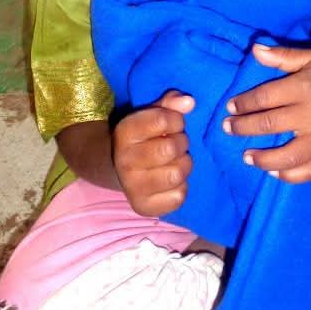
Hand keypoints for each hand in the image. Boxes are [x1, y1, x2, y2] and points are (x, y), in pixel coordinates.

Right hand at [112, 90, 194, 216]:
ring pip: (176, 174)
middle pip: (170, 149)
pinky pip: (178, 196)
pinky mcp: (144, 207)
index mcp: (125, 132)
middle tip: (178, 143)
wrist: (121, 169)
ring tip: (177, 160)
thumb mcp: (153, 114)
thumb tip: (189, 102)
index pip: (162, 120)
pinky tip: (173, 179)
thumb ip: (170, 103)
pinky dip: (181, 187)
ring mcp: (132, 187)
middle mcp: (124, 161)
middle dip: (182, 142)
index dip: (177, 120)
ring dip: (184, 164)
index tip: (176, 124)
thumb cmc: (145, 137)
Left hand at [224, 44, 310, 181]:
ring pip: (287, 155)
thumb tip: (254, 50)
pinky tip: (274, 172)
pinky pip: (309, 172)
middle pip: (270, 125)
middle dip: (244, 127)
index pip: (265, 97)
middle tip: (228, 129)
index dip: (244, 103)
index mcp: (304, 88)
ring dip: (262, 158)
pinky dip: (290, 176)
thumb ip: (283, 56)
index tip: (230, 107)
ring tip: (246, 156)